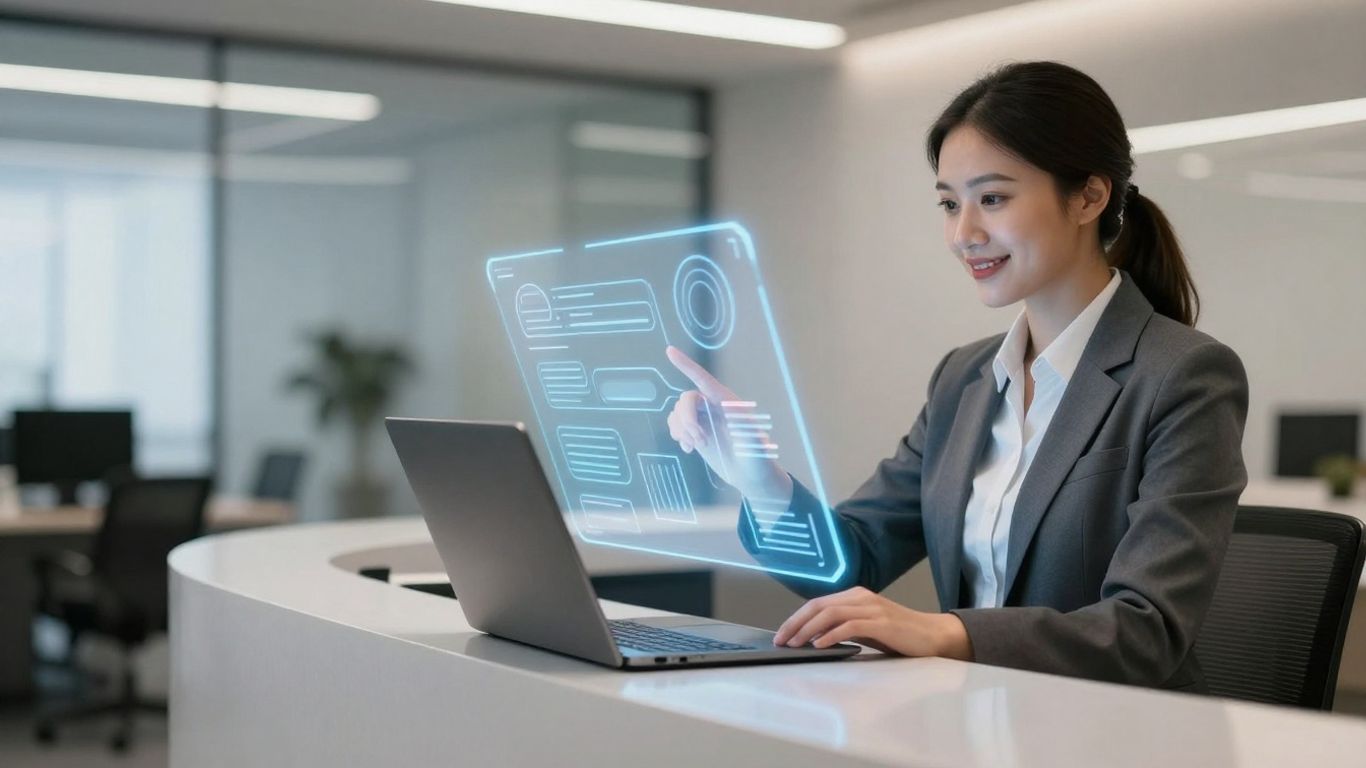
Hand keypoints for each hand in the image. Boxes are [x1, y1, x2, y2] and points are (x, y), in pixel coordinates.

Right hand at [665, 346, 792, 503]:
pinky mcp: (696, 432)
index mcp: (728, 403)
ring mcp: (703, 419)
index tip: (669, 351)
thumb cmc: (759, 458)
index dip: (686, 365)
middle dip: (686, 419)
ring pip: (678, 412)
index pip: (704, 380)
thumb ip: (746, 429)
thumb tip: (733, 414)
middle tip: (699, 441)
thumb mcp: (756, 444)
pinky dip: (677, 435)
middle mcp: (714, 407)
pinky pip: (675, 425)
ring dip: (681, 429)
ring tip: (696, 446)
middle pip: (686, 399)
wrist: (751, 477)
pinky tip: (688, 449)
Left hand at [772, 586, 973, 659]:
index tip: (782, 633)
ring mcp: (871, 608)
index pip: (817, 603)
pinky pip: (849, 626)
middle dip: (796, 623)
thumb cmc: (898, 634)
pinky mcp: (881, 622)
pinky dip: (831, 635)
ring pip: (830, 614)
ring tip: (796, 644)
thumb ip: (843, 627)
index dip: (796, 618)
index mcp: (855, 595)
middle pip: (819, 606)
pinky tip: (819, 645)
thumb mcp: (866, 627)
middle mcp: (860, 597)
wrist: (932, 635)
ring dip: (808, 630)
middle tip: (781, 640)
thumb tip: (813, 637)